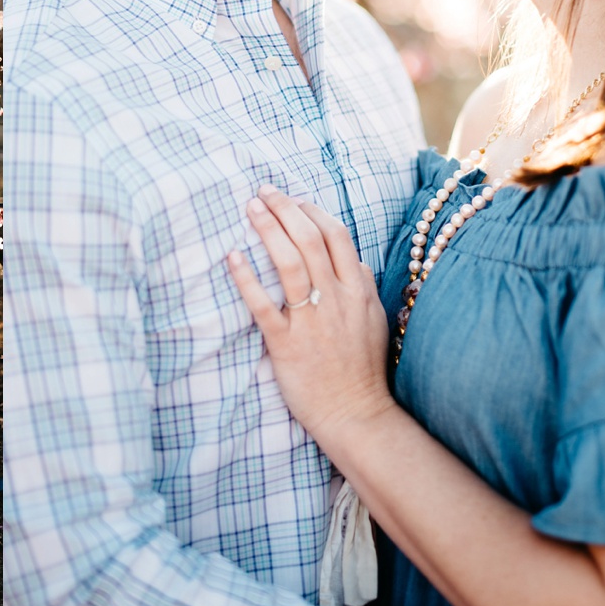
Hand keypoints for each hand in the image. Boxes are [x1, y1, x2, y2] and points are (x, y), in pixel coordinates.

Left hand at [226, 188, 393, 442]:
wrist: (356, 414)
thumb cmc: (362, 369)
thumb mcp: (374, 322)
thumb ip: (364, 288)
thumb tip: (355, 261)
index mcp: (357, 291)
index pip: (336, 236)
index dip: (312, 211)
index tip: (293, 199)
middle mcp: (336, 300)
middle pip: (309, 240)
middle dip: (285, 209)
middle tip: (263, 191)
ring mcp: (311, 321)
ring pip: (288, 263)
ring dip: (268, 230)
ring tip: (250, 208)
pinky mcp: (286, 343)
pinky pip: (263, 304)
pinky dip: (246, 278)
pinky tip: (231, 257)